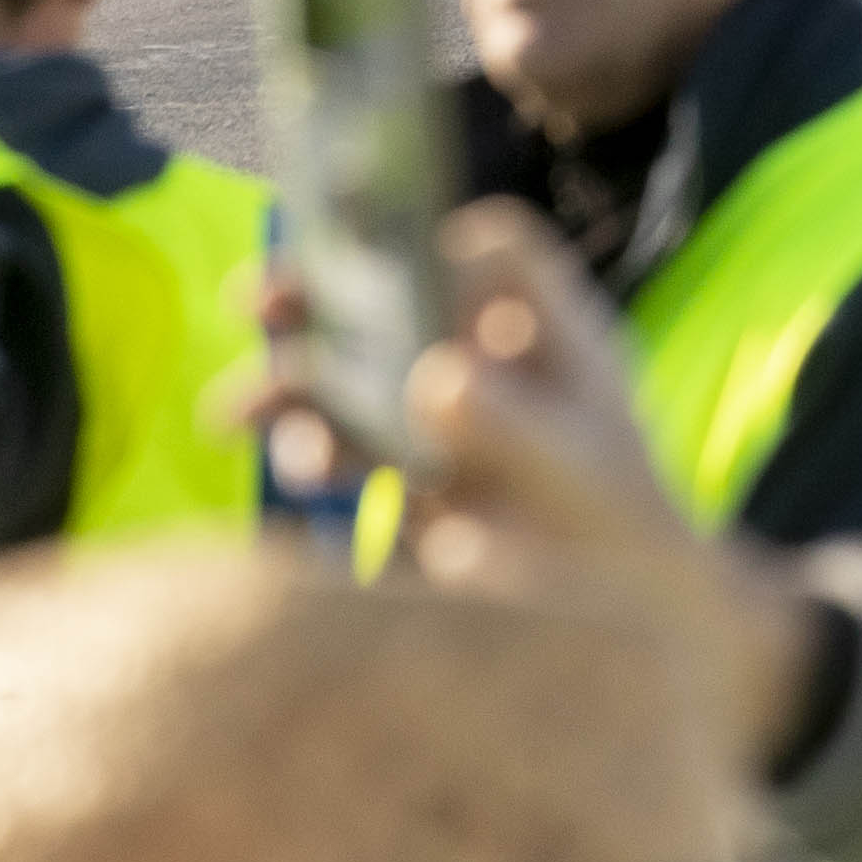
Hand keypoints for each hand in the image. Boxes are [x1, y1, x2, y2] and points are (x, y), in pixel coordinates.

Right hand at [250, 201, 830, 770]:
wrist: (619, 623)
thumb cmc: (619, 522)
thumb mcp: (574, 466)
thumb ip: (510, 425)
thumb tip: (436, 379)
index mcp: (550, 328)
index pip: (498, 250)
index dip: (439, 238)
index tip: (376, 251)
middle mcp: (490, 357)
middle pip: (394, 303)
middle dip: (318, 300)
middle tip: (254, 301)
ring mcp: (444, 414)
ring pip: (352, 376)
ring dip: (291, 386)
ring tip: (242, 412)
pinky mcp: (408, 474)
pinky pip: (344, 448)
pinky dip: (308, 450)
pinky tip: (300, 466)